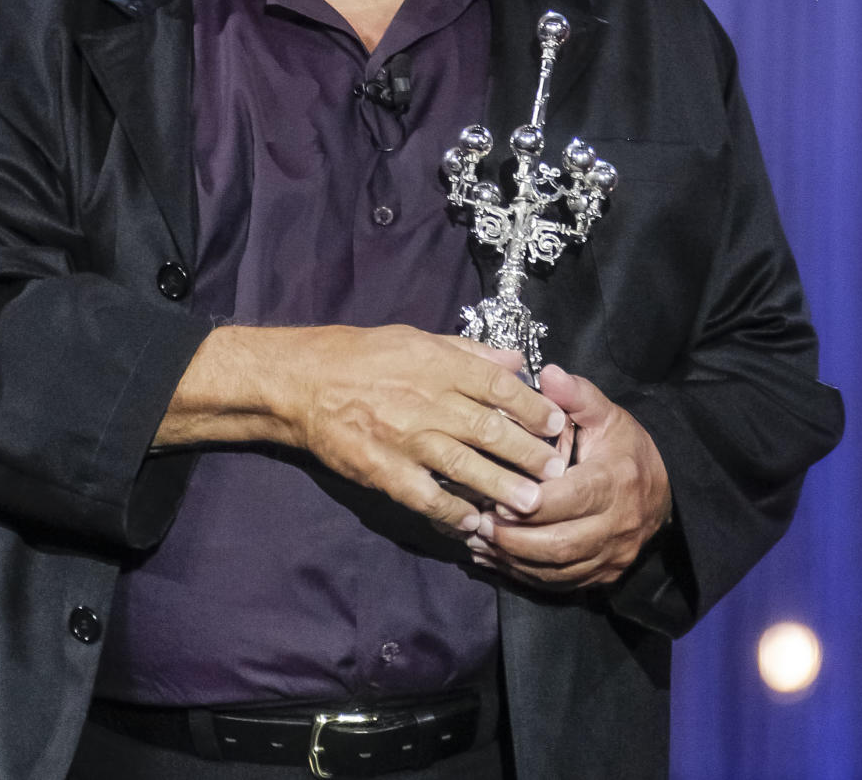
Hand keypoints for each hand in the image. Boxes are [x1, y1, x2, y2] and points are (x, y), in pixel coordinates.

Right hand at [156, 322, 569, 535]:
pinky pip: (428, 496)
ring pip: (466, 466)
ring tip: (531, 504)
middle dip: (528, 453)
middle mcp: (427, 400)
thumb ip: (467, 352)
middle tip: (556, 471)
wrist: (303, 383)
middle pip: (490, 430)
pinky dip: (455, 511)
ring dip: (502, 487)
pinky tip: (476, 523)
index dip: (533, 407)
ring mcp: (406, 439)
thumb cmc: (361, 355)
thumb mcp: (416, 338)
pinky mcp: (385, 471)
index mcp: (437, 364)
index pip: (498, 387)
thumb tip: (513, 360)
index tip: (558, 424)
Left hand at [468, 363, 671, 587]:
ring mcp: (611, 556)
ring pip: (557, 571)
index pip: (570, 499)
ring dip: (513, 560)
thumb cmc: (624, 446)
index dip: (531, 503)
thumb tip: (548, 373)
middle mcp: (616, 526)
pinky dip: (524, 576)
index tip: (495, 497)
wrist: (664, 488)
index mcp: (615, 481)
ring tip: (477, 541)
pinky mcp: (603, 576)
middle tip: (476, 523)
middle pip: (560, 544)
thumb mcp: (605, 413)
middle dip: (514, 538)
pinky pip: (560, 585)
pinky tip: (494, 559)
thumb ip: (576, 394)